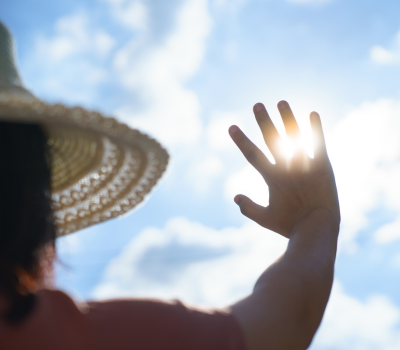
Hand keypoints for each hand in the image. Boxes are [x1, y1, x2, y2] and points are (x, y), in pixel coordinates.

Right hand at [229, 100, 339, 237]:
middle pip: (272, 140)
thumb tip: (234, 197)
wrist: (317, 229)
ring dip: (287, 118)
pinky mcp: (323, 167)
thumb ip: (248, 208)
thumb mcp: (265, 219)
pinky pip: (318, 144)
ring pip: (294, 137)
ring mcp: (304, 166)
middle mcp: (287, 168)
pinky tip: (313, 113)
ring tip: (281, 102)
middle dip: (263, 121)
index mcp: (272, 178)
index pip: (252, 154)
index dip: (241, 140)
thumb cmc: (290, 225)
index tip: (231, 126)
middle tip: (257, 105)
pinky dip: (316, 128)